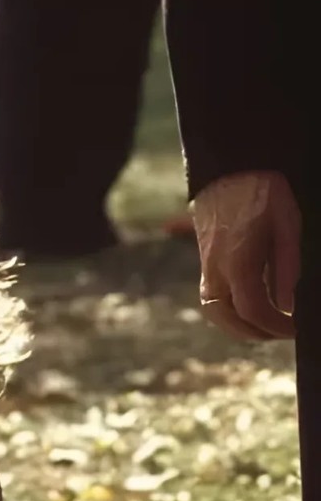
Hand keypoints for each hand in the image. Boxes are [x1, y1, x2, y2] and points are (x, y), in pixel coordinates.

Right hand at [193, 170, 301, 340]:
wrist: (230, 167)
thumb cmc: (264, 191)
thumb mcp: (288, 225)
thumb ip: (287, 267)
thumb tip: (287, 305)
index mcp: (239, 260)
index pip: (252, 309)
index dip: (275, 326)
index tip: (294, 329)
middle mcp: (216, 267)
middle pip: (227, 317)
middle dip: (255, 332)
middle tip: (281, 332)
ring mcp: (206, 264)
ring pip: (213, 311)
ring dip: (237, 325)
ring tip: (263, 325)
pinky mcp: (205, 260)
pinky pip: (211, 297)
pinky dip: (228, 311)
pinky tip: (248, 307)